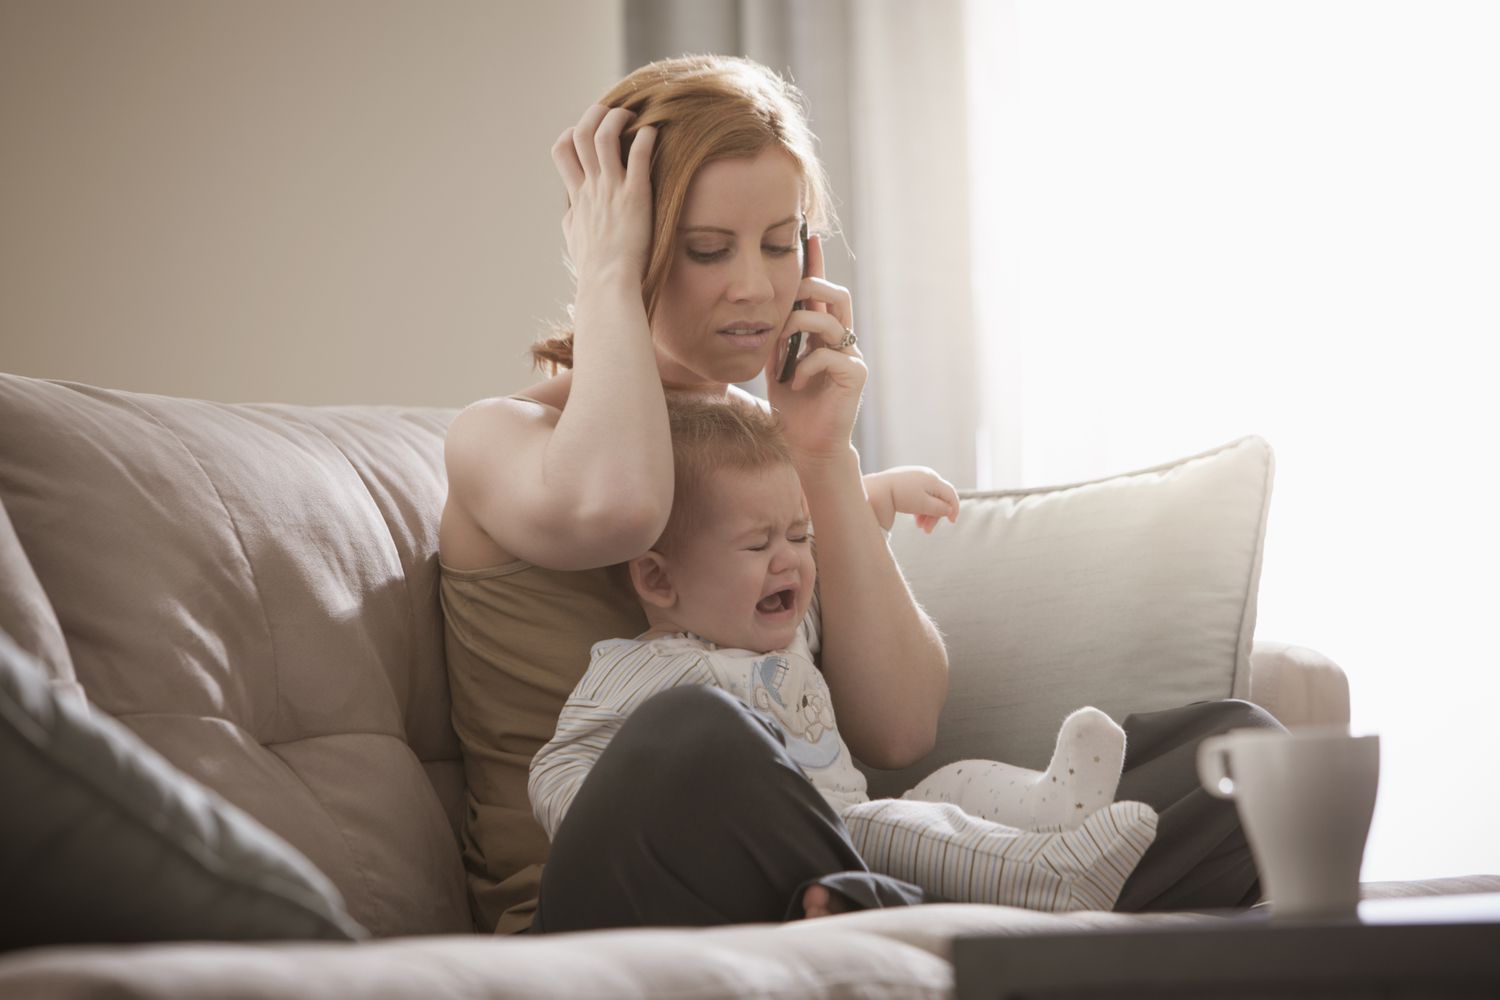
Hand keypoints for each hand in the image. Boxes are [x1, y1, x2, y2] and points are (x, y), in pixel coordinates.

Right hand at [552, 104, 656, 286]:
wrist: (608, 285)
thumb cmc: (594, 269)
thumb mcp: (574, 239)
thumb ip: (572, 219)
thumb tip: (571, 212)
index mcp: (577, 196)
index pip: (561, 149)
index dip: (572, 133)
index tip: (589, 134)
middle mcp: (591, 188)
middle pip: (581, 133)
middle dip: (595, 115)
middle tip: (614, 114)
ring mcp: (611, 190)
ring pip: (604, 136)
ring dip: (618, 120)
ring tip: (634, 117)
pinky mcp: (635, 196)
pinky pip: (638, 154)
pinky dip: (645, 136)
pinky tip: (654, 133)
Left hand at [763, 234, 865, 465]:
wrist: (807, 445)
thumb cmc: (793, 407)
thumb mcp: (775, 365)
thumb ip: (773, 337)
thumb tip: (758, 310)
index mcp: (823, 334)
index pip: (821, 292)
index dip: (815, 264)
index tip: (808, 235)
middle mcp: (842, 340)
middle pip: (836, 295)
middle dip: (810, 286)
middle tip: (787, 292)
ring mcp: (851, 356)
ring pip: (830, 321)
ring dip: (799, 328)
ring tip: (782, 349)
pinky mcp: (855, 376)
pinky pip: (828, 355)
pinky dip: (804, 366)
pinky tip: (794, 383)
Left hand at [869, 466, 960, 533]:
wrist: (877, 490)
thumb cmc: (902, 497)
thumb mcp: (924, 505)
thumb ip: (940, 508)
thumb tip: (950, 509)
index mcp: (933, 479)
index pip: (950, 493)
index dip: (954, 508)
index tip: (952, 522)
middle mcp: (926, 474)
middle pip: (938, 497)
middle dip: (936, 515)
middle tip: (927, 531)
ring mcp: (915, 476)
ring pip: (928, 498)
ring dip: (927, 514)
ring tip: (919, 527)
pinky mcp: (905, 481)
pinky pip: (918, 495)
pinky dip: (919, 508)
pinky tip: (915, 519)